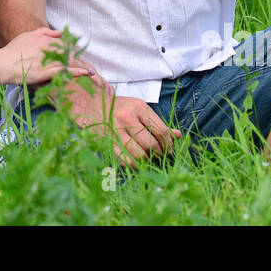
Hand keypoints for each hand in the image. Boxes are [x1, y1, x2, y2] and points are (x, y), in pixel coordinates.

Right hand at [0, 27, 95, 84]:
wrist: (2, 64)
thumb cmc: (12, 50)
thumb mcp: (27, 35)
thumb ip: (43, 32)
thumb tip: (58, 32)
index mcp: (45, 39)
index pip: (65, 43)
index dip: (75, 50)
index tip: (80, 55)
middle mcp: (49, 47)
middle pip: (71, 52)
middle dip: (81, 58)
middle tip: (91, 65)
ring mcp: (48, 60)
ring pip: (70, 61)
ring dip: (83, 65)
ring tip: (93, 71)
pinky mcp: (47, 72)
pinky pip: (66, 71)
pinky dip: (78, 71)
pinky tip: (87, 73)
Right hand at [54, 75, 177, 167]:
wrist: (92, 105)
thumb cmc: (121, 108)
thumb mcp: (140, 109)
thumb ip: (158, 123)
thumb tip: (178, 135)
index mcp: (138, 107)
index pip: (161, 131)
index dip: (168, 144)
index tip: (169, 149)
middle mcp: (126, 118)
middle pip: (151, 145)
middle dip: (158, 153)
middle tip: (159, 154)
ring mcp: (115, 131)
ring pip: (139, 155)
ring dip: (146, 159)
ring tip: (147, 156)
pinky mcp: (106, 142)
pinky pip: (125, 161)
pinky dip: (134, 164)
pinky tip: (135, 160)